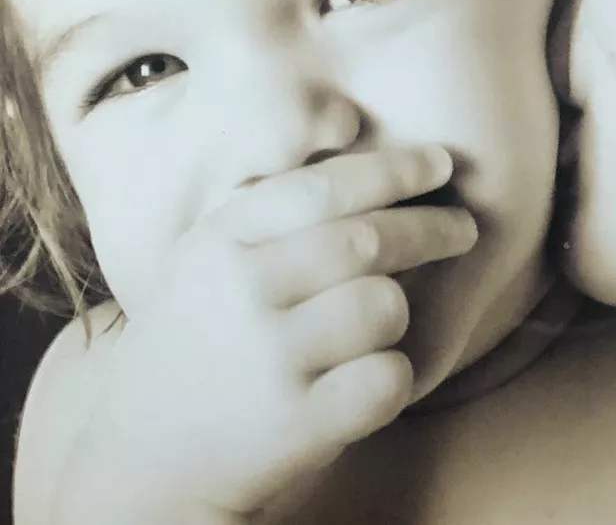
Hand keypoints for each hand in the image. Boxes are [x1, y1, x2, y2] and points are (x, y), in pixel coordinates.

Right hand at [57, 145, 476, 521]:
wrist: (147, 458)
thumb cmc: (200, 337)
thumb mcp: (209, 257)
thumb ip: (274, 210)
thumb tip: (378, 164)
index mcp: (220, 238)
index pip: (323, 188)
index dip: (394, 169)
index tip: (441, 162)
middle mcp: (241, 290)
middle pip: (368, 241)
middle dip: (432, 227)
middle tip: (463, 227)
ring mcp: (267, 359)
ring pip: (385, 306)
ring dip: (399, 309)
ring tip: (382, 319)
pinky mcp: (295, 424)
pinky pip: (389, 378)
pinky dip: (396, 374)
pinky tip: (372, 375)